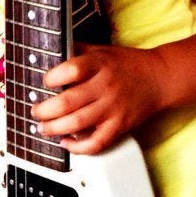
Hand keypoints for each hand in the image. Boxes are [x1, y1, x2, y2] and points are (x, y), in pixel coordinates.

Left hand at [31, 43, 167, 153]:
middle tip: (35, 112)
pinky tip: (65, 142)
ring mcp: (113, 108)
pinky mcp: (119, 126)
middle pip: (68, 102)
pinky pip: (95, 143)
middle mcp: (105, 86)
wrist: (160, 78)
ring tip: (42, 128)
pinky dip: (77, 147)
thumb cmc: (125, 65)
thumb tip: (49, 51)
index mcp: (100, 64)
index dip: (52, 78)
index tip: (44, 82)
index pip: (72, 69)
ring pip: (77, 123)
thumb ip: (77, 51)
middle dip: (44, 110)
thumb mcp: (101, 50)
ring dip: (53, 128)